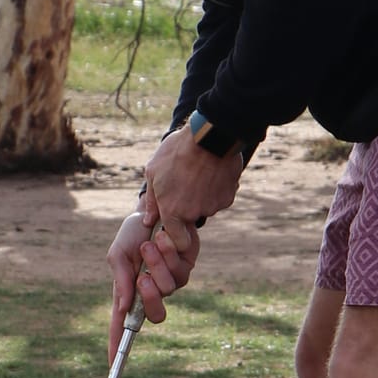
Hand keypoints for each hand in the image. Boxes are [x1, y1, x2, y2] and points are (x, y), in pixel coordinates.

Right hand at [107, 207, 199, 355]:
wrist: (154, 210)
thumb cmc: (132, 234)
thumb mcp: (118, 255)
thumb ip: (120, 280)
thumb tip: (123, 307)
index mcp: (129, 293)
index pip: (122, 326)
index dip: (118, 347)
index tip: (113, 366)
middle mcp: (150, 293)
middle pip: (155, 316)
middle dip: (150, 298)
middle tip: (142, 278)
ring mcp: (170, 282)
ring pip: (169, 289)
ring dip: (157, 264)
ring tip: (149, 244)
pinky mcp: (185, 269)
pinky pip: (180, 272)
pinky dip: (168, 253)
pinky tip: (163, 237)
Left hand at [140, 124, 244, 246]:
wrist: (210, 136)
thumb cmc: (177, 151)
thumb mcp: (154, 171)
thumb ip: (152, 200)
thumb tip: (149, 220)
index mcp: (172, 211)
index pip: (178, 241)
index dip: (177, 236)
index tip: (175, 224)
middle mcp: (193, 213)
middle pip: (191, 219)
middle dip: (188, 207)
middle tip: (185, 184)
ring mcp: (213, 206)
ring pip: (206, 207)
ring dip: (202, 195)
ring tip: (198, 172)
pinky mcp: (228, 197)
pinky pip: (220, 198)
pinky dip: (216, 189)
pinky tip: (211, 171)